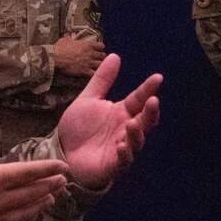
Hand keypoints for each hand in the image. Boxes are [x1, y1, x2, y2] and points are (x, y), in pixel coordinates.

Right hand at [0, 113, 70, 220]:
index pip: (28, 172)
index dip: (48, 169)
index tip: (63, 166)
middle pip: (32, 193)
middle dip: (49, 185)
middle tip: (62, 181)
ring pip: (26, 211)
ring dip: (41, 203)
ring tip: (51, 198)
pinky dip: (26, 218)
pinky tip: (29, 215)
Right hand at [49, 36, 106, 78]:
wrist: (55, 58)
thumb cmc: (59, 49)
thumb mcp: (65, 40)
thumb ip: (69, 37)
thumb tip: (68, 35)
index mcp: (87, 45)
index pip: (101, 46)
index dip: (100, 49)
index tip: (97, 51)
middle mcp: (91, 53)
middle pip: (103, 56)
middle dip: (101, 58)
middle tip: (98, 60)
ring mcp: (89, 63)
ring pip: (102, 65)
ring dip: (100, 67)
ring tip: (98, 68)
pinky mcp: (85, 72)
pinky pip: (96, 74)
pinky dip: (96, 75)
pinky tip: (94, 76)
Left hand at [54, 53, 162, 189]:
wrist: (62, 153)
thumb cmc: (78, 129)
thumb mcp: (88, 100)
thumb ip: (102, 80)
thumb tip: (115, 55)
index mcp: (122, 113)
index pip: (139, 99)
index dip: (148, 89)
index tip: (158, 77)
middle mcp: (125, 130)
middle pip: (145, 121)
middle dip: (151, 112)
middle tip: (153, 101)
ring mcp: (122, 148)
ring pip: (137, 141)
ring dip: (137, 133)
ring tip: (132, 123)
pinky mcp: (113, 165)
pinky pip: (123, 161)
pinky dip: (125, 154)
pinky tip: (121, 146)